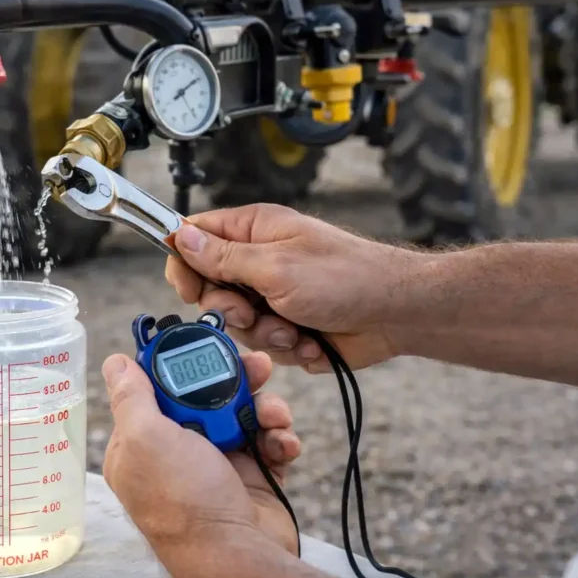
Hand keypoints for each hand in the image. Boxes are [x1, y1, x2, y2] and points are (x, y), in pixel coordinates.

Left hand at [100, 351, 301, 556]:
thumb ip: (131, 397)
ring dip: (266, 408)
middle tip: (260, 367)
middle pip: (206, 394)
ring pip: (243, 413)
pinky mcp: (251, 477)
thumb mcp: (144, 438)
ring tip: (276, 416)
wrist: (238, 556)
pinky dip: (280, 439)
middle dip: (236, 379)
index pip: (157, 387)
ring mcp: (215, 464)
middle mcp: (176, 451)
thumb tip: (115, 361)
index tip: (206, 344)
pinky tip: (283, 444)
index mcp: (140, 443)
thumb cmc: (184, 500)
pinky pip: (268, 442)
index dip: (182, 364)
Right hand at [165, 203, 424, 372]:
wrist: (396, 314)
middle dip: (231, 309)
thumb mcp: (275, 266)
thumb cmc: (346, 277)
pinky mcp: (286, 324)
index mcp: (253, 230)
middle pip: (210, 288)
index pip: (195, 236)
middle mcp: (259, 259)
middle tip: (252, 311)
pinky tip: (310, 340)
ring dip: (263, 333)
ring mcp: (272, 294)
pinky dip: (285, 347)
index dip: (185, 262)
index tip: (192, 288)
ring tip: (294, 329)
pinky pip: (262, 343)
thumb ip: (223, 257)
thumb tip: (180, 235)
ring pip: (235, 323)